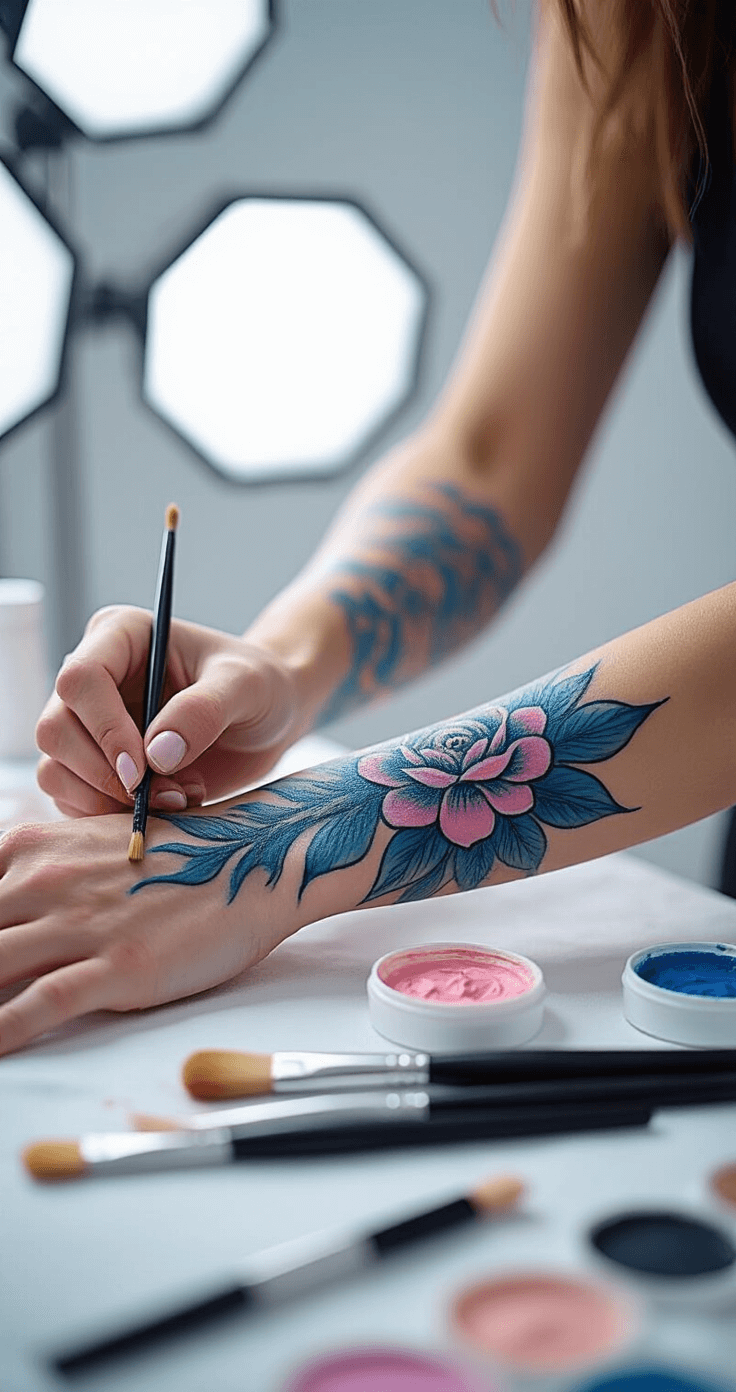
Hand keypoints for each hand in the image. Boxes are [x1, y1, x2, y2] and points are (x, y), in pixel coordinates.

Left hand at [0, 810, 292, 1055]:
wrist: (254, 856)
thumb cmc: (173, 858)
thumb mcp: (90, 846)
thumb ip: (34, 877)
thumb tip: (2, 920)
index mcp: (32, 847)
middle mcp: (45, 880)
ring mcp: (79, 923)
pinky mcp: (116, 966)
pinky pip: (39, 1006)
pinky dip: (3, 1032)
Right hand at [36, 606, 300, 816]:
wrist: (266, 720)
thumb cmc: (259, 686)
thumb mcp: (247, 687)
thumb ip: (204, 711)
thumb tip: (155, 756)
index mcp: (120, 636)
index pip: (80, 679)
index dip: (105, 730)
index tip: (144, 771)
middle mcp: (93, 678)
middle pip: (55, 729)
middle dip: (106, 775)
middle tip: (168, 793)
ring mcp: (87, 724)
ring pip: (55, 769)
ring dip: (109, 801)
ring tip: (178, 796)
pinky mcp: (93, 766)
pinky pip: (72, 800)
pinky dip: (114, 816)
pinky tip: (169, 802)